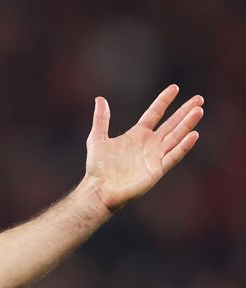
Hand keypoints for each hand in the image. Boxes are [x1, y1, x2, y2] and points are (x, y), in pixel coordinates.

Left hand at [84, 85, 203, 212]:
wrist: (99, 190)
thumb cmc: (97, 167)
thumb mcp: (97, 138)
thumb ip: (101, 119)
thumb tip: (100, 99)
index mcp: (137, 135)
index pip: (154, 114)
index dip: (164, 101)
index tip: (174, 88)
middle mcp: (149, 144)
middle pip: (171, 124)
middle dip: (184, 111)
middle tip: (199, 99)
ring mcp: (155, 156)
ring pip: (176, 137)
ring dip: (187, 124)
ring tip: (198, 111)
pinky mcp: (157, 170)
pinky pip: (173, 156)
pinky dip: (183, 146)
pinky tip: (193, 135)